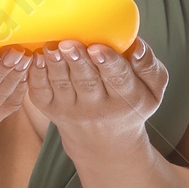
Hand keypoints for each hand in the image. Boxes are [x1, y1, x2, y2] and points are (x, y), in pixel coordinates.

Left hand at [23, 38, 168, 149]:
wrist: (105, 143)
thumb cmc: (130, 104)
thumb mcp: (151, 91)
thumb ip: (149, 67)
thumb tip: (136, 47)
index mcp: (127, 99)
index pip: (118, 79)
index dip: (107, 63)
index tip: (97, 48)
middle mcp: (98, 108)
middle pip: (87, 82)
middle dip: (77, 62)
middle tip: (69, 44)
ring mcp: (72, 110)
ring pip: (63, 85)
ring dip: (55, 65)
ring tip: (52, 48)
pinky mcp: (52, 110)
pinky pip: (42, 92)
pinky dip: (37, 75)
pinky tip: (36, 57)